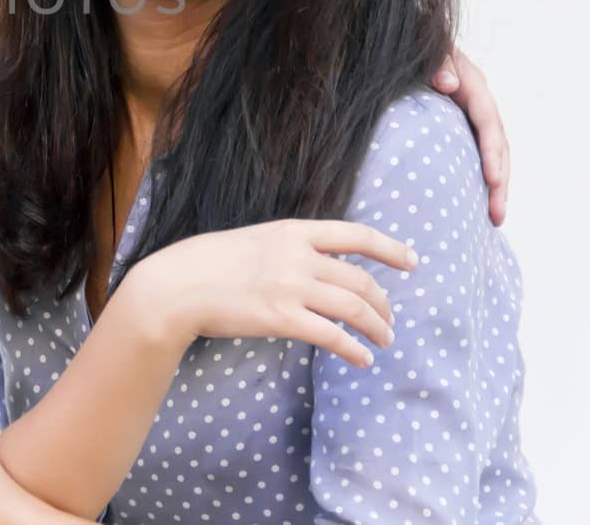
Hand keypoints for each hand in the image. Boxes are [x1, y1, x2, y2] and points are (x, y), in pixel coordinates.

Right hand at [133, 219, 418, 367]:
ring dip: (377, 327)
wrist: (177, 286)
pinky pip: (332, 336)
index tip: (412, 261)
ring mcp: (291, 286)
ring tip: (385, 341)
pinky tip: (362, 359)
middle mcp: (297, 255)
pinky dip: (353, 349)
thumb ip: (286, 248)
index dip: (389, 248)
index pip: (355, 234)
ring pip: (354, 308)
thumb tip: (314, 264)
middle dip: (383, 304)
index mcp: (292, 231)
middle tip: (390, 321)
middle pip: (360, 280)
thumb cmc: (207, 263)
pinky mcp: (282, 318)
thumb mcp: (254, 240)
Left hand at [431, 45, 510, 224]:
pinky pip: (477, 154)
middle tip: (497, 215)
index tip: (493, 179)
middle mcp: (478, 101)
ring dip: (495, 186)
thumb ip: (437, 61)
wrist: (408, 44)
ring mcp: (472, 116)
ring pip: (492, 154)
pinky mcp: (462, 127)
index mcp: (471, 83)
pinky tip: (477, 204)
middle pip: (497, 144)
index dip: (492, 151)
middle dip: (500, 181)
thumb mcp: (425, 49)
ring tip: (494, 219)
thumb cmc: (414, 47)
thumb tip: (448, 82)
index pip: (487, 121)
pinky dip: (480, 179)